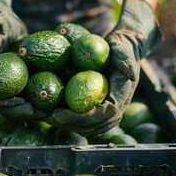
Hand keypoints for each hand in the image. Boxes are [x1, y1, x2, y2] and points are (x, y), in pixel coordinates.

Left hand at [46, 0, 161, 135]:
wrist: (123, 51)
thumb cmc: (121, 48)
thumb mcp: (124, 50)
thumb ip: (127, 60)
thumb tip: (130, 73)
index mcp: (120, 101)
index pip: (98, 117)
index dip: (77, 119)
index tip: (57, 113)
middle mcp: (114, 112)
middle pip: (89, 126)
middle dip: (67, 125)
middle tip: (46, 117)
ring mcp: (106, 113)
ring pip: (84, 127)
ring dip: (64, 124)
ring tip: (45, 116)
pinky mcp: (97, 109)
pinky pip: (82, 120)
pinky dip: (66, 119)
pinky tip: (50, 112)